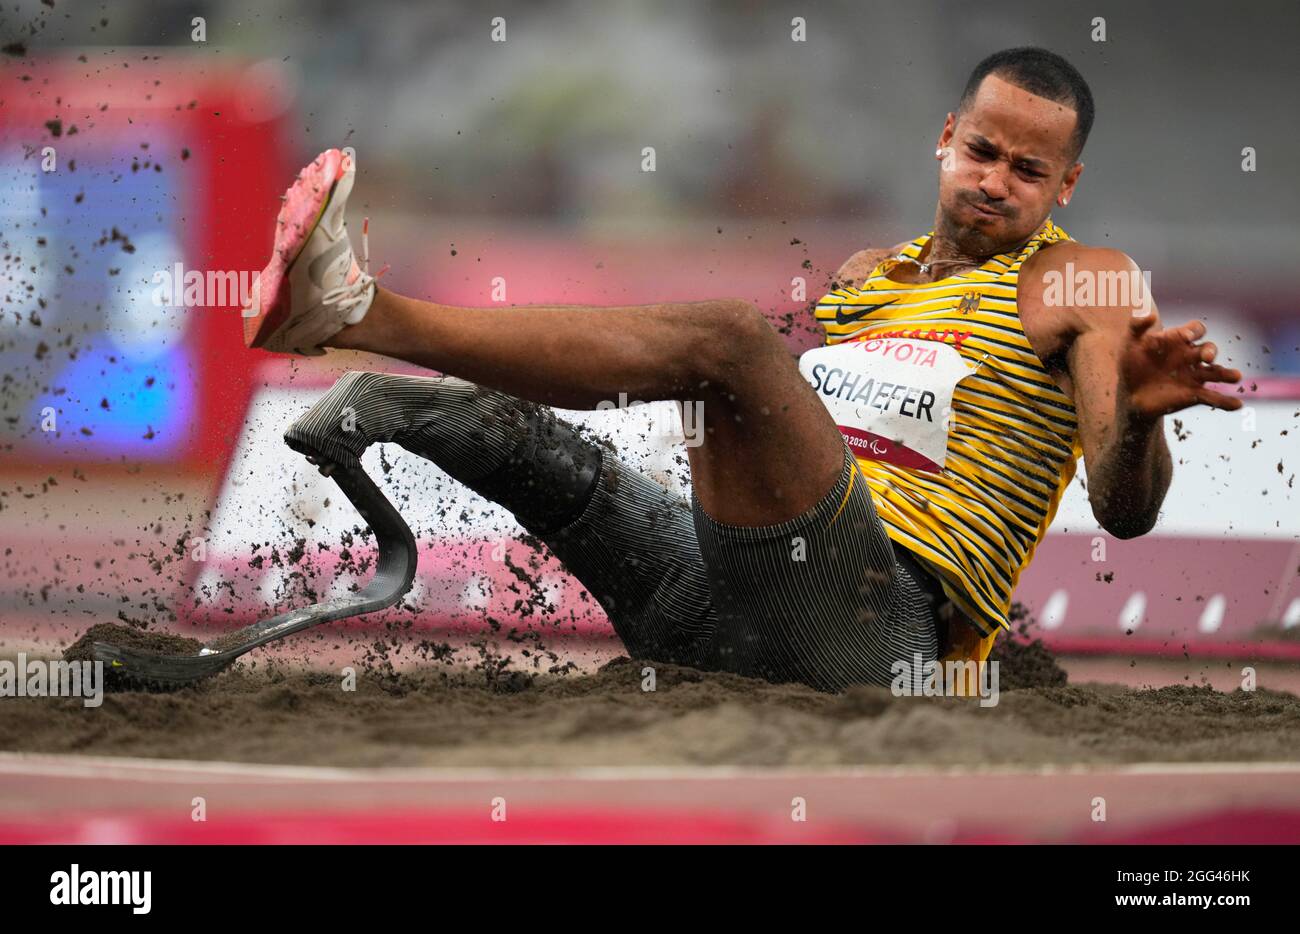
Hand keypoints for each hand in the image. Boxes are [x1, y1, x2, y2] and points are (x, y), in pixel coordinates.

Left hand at [1118, 315, 1242, 418]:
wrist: (1129, 393)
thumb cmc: (1131, 364)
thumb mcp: (1130, 344)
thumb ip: (1137, 326)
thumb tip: (1150, 314)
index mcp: (1179, 340)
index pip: (1195, 330)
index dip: (1193, 331)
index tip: (1186, 336)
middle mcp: (1191, 356)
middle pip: (1208, 349)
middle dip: (1210, 351)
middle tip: (1208, 357)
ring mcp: (1194, 376)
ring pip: (1216, 372)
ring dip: (1227, 374)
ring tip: (1236, 377)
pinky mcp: (1193, 394)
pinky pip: (1213, 397)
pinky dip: (1225, 401)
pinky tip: (1237, 405)